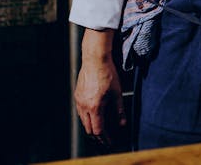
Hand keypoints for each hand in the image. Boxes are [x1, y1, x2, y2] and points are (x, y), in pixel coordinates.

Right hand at [74, 29, 125, 146]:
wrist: (95, 59)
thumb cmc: (107, 74)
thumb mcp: (117, 93)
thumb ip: (119, 110)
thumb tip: (122, 124)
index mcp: (95, 107)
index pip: (98, 130)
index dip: (105, 138)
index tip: (110, 141)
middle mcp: (84, 106)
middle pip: (88, 128)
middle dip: (97, 135)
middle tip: (106, 138)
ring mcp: (79, 100)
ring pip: (83, 120)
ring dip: (91, 126)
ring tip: (100, 127)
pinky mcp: (77, 95)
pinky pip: (80, 111)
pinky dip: (86, 117)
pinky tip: (93, 114)